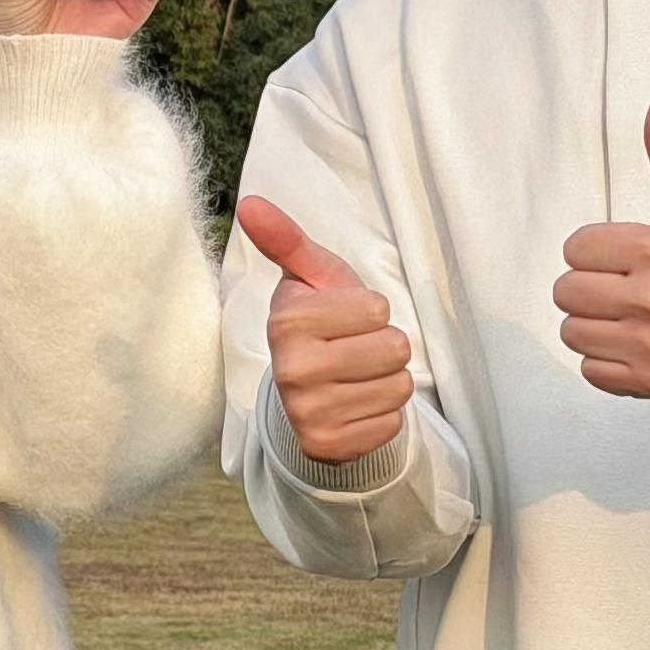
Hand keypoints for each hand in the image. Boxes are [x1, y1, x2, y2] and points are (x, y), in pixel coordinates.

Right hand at [239, 198, 413, 465]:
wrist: (307, 390)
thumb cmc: (320, 322)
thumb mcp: (309, 277)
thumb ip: (286, 239)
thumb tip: (250, 203)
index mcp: (287, 322)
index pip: (376, 309)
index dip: (369, 311)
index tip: (343, 319)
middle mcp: (292, 370)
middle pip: (394, 348)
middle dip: (383, 346)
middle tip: (353, 349)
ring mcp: (309, 412)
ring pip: (399, 386)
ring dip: (386, 380)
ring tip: (356, 377)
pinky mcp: (329, 446)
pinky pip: (393, 422)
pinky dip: (381, 413)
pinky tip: (355, 405)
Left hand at [554, 94, 649, 401]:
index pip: (576, 247)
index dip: (597, 250)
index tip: (629, 255)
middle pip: (567, 290)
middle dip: (592, 286)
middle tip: (629, 287)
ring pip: (573, 330)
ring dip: (594, 324)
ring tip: (632, 316)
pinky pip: (590, 370)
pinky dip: (606, 360)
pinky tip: (637, 344)